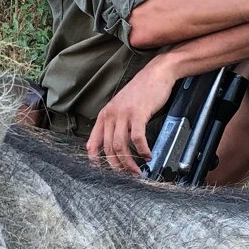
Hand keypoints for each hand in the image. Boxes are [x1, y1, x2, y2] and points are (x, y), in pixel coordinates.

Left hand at [88, 59, 178, 173]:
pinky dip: (142, 151)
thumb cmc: (141, 92)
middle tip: (126, 174)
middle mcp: (111, 115)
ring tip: (137, 170)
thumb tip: (112, 143)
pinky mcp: (138, 114)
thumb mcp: (121, 106)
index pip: (93, 142)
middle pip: (108, 148)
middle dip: (117, 166)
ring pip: (121, 146)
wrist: (156, 74)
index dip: (95, 159)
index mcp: (104, 115)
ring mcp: (124, 114)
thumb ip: (115, 123)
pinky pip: (137, 138)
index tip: (101, 170)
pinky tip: (148, 155)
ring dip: (129, 162)